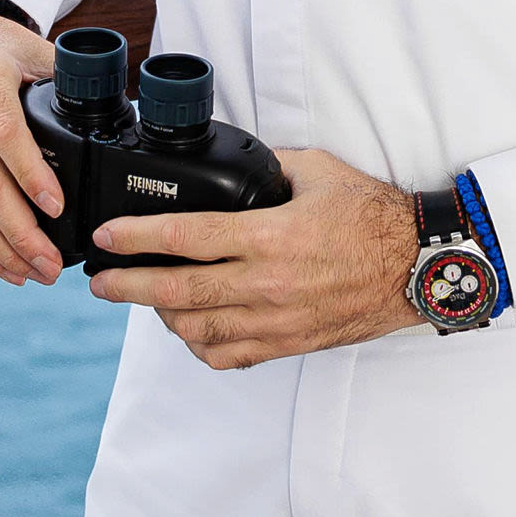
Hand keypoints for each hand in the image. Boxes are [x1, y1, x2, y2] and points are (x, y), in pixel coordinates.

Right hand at [0, 12, 65, 283]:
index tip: (57, 207)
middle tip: (51, 263)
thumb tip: (125, 112)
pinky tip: (6, 265)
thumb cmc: (2, 48)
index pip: (4, 130)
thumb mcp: (36, 49)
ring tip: (35, 273)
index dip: (29, 172)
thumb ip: (71, 79)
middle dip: (17, 228)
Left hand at [87, 150, 421, 368]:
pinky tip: (189, 328)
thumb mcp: (316, 170)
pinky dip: (199, 344)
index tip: (105, 236)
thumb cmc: (372, 216)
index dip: (135, 238)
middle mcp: (267, 284)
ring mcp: (276, 320)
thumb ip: (266, 166)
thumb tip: (230, 160)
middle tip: (100, 281)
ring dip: (160, 316)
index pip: (185, 238)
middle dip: (127, 286)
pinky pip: (228, 355)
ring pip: (197, 329)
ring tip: (142, 299)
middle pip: (176, 292)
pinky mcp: (288, 343)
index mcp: (270, 235)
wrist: (416, 266)